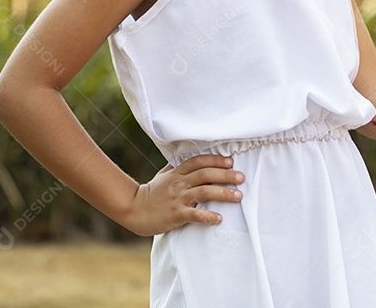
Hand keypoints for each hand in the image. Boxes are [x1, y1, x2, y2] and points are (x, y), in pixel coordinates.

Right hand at [121, 153, 244, 236]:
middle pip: (205, 174)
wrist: (134, 210)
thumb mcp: (163, 176)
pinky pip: (194, 214)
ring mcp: (177, 198)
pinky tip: (219, 218)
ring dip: (223, 193)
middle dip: (225, 175)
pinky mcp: (176, 214)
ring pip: (203, 192)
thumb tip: (188, 156)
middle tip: (241, 177)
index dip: (215, 160)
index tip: (231, 161)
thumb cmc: (151, 193)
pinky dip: (208, 216)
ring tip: (238, 196)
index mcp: (177, 172)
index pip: (199, 161)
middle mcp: (179, 183)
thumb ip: (177, 167)